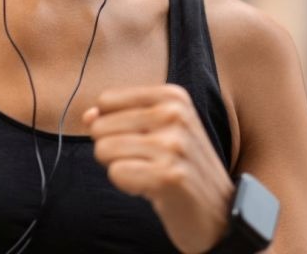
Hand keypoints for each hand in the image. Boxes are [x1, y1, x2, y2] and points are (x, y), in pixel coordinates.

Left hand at [83, 84, 234, 252]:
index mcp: (173, 96)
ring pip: (104, 150)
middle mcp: (175, 114)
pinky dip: (128, 186)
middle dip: (115, 150)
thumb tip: (88, 116)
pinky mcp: (168, 175)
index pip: (106, 100)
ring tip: (150, 173)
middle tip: (147, 161)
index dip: (112, 125)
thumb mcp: (159, 130)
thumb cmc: (182, 167)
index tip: (141, 139)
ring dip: (121, 168)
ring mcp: (174, 144)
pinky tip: (152, 188)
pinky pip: (116, 173)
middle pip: (100, 126)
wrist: (218, 210)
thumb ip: (120, 117)